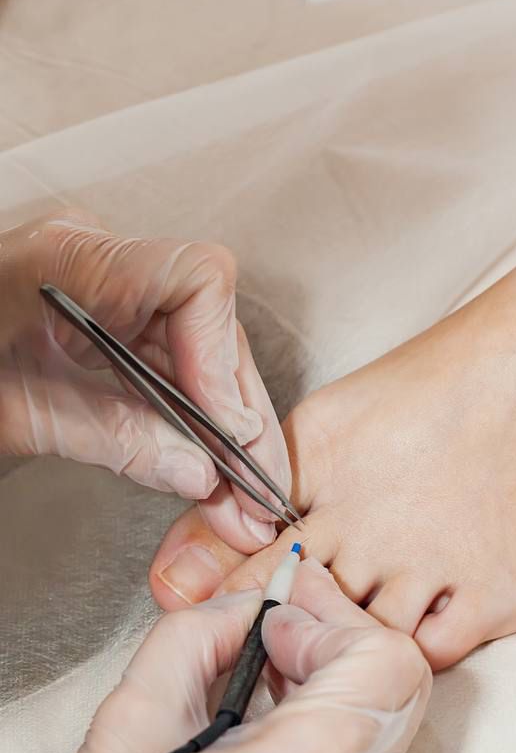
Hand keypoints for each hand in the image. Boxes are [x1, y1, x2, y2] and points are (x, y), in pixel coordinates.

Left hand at [0, 212, 289, 551]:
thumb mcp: (16, 414)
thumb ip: (113, 439)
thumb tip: (198, 474)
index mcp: (70, 259)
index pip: (195, 278)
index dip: (222, 357)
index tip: (227, 430)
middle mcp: (100, 264)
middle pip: (210, 326)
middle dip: (238, 411)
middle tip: (255, 488)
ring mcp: (107, 294)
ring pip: (200, 353)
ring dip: (225, 425)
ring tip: (241, 494)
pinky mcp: (105, 328)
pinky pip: (171, 368)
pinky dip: (193, 421)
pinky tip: (208, 467)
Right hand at [0, 561, 430, 752]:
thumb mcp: (133, 719)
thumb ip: (199, 635)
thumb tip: (250, 608)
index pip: (386, 658)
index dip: (332, 619)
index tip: (274, 621)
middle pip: (400, 688)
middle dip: (341, 642)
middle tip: (277, 631)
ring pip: (387, 728)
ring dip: (337, 686)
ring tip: (266, 678)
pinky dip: (333, 735)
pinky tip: (271, 733)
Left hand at [150, 112, 515, 667]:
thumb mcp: (396, 390)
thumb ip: (324, 463)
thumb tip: (276, 517)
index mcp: (327, 444)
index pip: (237, 533)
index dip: (227, 573)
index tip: (221, 594)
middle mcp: (365, 509)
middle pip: (283, 595)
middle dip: (283, 619)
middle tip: (295, 628)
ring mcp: (427, 558)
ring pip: (348, 635)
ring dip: (351, 640)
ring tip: (372, 622)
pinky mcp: (496, 596)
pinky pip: (421, 654)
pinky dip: (416, 650)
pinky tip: (432, 621)